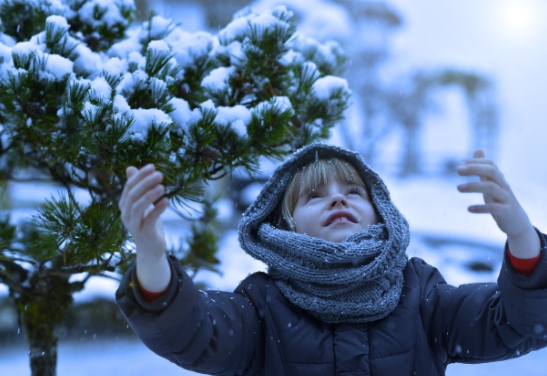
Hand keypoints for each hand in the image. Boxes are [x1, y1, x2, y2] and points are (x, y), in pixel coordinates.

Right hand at [119, 164, 170, 290]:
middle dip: (145, 183)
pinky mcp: (144, 233)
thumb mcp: (142, 203)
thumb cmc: (147, 222)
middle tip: (159, 174)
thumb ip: (136, 187)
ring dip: (150, 195)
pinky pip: (150, 219)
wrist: (150, 248)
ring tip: (163, 187)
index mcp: (124, 205)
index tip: (152, 166)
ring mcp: (134, 224)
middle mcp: (126, 214)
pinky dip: (157, 209)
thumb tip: (130, 168)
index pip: (129, 187)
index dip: (139, 176)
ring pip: (138, 207)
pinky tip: (167, 201)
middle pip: (133, 195)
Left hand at [457, 150, 538, 257]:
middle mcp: (503, 186)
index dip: (475, 162)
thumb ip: (483, 169)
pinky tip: (469, 208)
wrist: (517, 222)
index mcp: (498, 179)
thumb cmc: (500, 200)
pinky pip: (494, 208)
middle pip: (492, 171)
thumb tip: (478, 150)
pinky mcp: (506, 212)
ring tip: (458, 188)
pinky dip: (481, 208)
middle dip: (475, 168)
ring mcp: (506, 198)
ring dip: (473, 186)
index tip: (460, 165)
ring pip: (491, 187)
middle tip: (457, 170)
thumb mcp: (491, 183)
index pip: (490, 164)